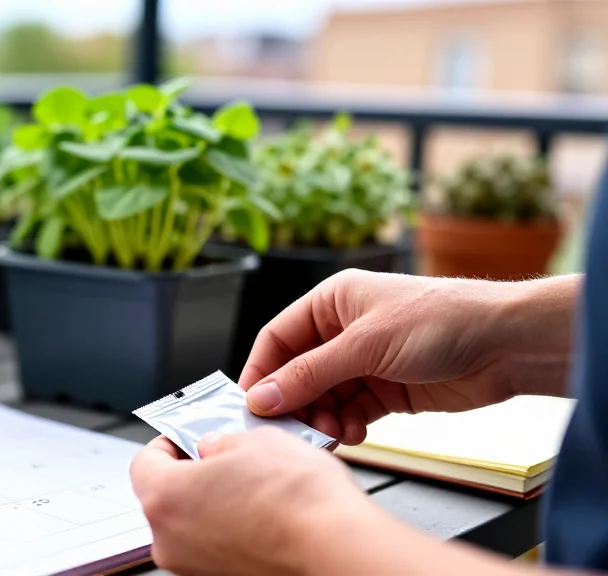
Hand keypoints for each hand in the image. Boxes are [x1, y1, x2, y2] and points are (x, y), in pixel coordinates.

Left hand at [130, 427, 372, 575]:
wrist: (336, 547)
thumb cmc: (296, 499)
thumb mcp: (254, 439)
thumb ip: (221, 441)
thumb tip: (215, 446)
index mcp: (163, 498)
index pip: (145, 461)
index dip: (170, 441)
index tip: (189, 434)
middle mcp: (170, 540)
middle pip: (168, 495)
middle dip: (195, 471)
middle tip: (228, 454)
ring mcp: (196, 567)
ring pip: (194, 522)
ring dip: (216, 500)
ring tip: (255, 481)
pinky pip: (217, 544)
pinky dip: (234, 526)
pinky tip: (264, 510)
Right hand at [238, 270, 577, 444]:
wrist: (507, 345)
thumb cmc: (442, 320)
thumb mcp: (364, 346)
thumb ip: (309, 375)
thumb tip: (262, 397)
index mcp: (331, 302)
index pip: (277, 339)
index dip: (261, 372)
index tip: (251, 406)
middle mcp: (344, 330)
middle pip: (298, 373)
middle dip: (295, 403)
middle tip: (295, 430)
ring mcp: (365, 361)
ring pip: (323, 397)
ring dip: (322, 418)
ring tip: (332, 432)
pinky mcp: (387, 390)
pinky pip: (350, 412)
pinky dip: (347, 425)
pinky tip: (355, 433)